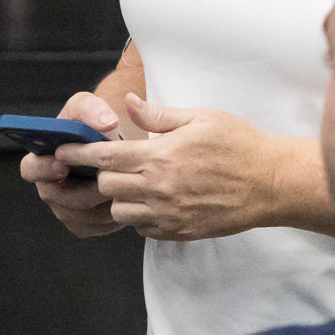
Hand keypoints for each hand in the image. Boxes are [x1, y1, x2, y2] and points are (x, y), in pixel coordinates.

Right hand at [21, 90, 126, 238]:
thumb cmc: (97, 123)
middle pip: (57, 198)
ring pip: (78, 215)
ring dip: (100, 204)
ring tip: (121, 189)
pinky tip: (125, 201)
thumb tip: (105, 123)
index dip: (43, 169)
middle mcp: (50, 186)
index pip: (29, 169)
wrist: (119, 142)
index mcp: (43, 158)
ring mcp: (66, 208)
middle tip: (104, 182)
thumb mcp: (91, 106)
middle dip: (82, 191)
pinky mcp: (85, 224)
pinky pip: (95, 226)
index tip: (62, 163)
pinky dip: (111, 217)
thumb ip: (92, 108)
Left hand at [66, 94, 298, 241]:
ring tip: (137, 184)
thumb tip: (129, 102)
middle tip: (115, 164)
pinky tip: (155, 201)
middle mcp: (160, 189)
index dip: (78, 154)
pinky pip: (143, 229)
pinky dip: (141, 216)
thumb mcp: (200, 118)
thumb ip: (159, 116)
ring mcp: (169, 214)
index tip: (60, 151)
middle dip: (103, 174)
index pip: (104, 157)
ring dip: (121, 197)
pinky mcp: (180, 231)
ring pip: (120, 211)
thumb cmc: (240, 144)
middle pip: (106, 185)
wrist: (274, 183)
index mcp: (161, 157)